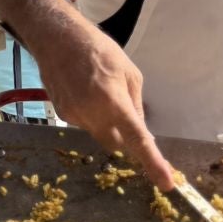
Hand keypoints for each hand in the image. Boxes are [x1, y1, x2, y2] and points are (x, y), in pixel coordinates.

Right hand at [38, 29, 176, 189]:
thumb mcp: (129, 72)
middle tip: (127, 115)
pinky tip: (84, 93)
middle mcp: (92, 115)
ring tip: (99, 92)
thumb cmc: (98, 49)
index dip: (153, 163)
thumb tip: (140, 130)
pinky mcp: (62, 115)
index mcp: (114, 102)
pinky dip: (91, 116)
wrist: (56, 38)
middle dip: (126, 137)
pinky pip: (84, 125)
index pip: (137, 140)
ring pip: (100, 134)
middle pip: (117, 144)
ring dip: (107, 124)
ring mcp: (74, 117)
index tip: (166, 183)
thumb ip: (135, 105)